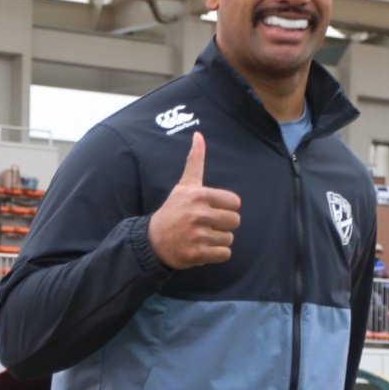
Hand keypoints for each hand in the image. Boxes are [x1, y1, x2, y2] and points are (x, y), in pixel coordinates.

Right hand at [148, 133, 239, 269]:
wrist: (153, 240)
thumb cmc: (173, 210)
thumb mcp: (184, 185)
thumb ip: (195, 161)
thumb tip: (198, 135)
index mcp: (199, 195)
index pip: (235, 202)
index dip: (227, 207)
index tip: (213, 209)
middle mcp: (198, 214)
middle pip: (234, 221)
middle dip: (224, 225)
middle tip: (208, 224)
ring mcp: (197, 235)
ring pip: (229, 239)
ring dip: (219, 240)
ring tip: (203, 236)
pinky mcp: (197, 254)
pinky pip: (224, 254)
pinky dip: (217, 254)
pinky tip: (204, 248)